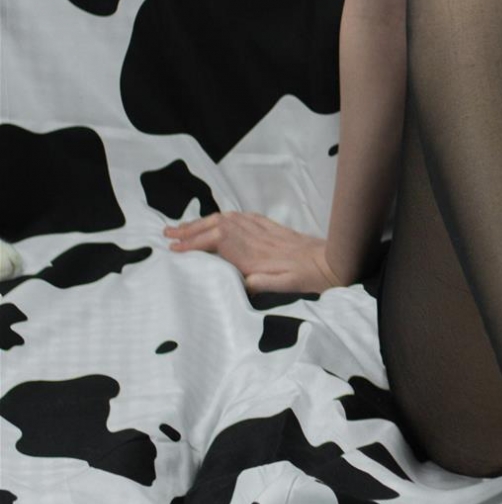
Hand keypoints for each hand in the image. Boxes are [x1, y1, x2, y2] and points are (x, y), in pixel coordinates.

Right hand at [162, 212, 343, 294]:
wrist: (331, 260)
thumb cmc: (307, 278)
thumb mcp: (285, 287)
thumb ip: (261, 283)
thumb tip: (239, 282)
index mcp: (253, 253)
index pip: (216, 241)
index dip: (194, 243)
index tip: (175, 248)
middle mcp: (254, 237)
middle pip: (216, 226)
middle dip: (190, 228)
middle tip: (167, 233)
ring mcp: (262, 230)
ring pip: (226, 219)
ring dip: (202, 222)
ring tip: (183, 227)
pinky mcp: (270, 227)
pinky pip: (242, 217)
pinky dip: (224, 217)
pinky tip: (218, 219)